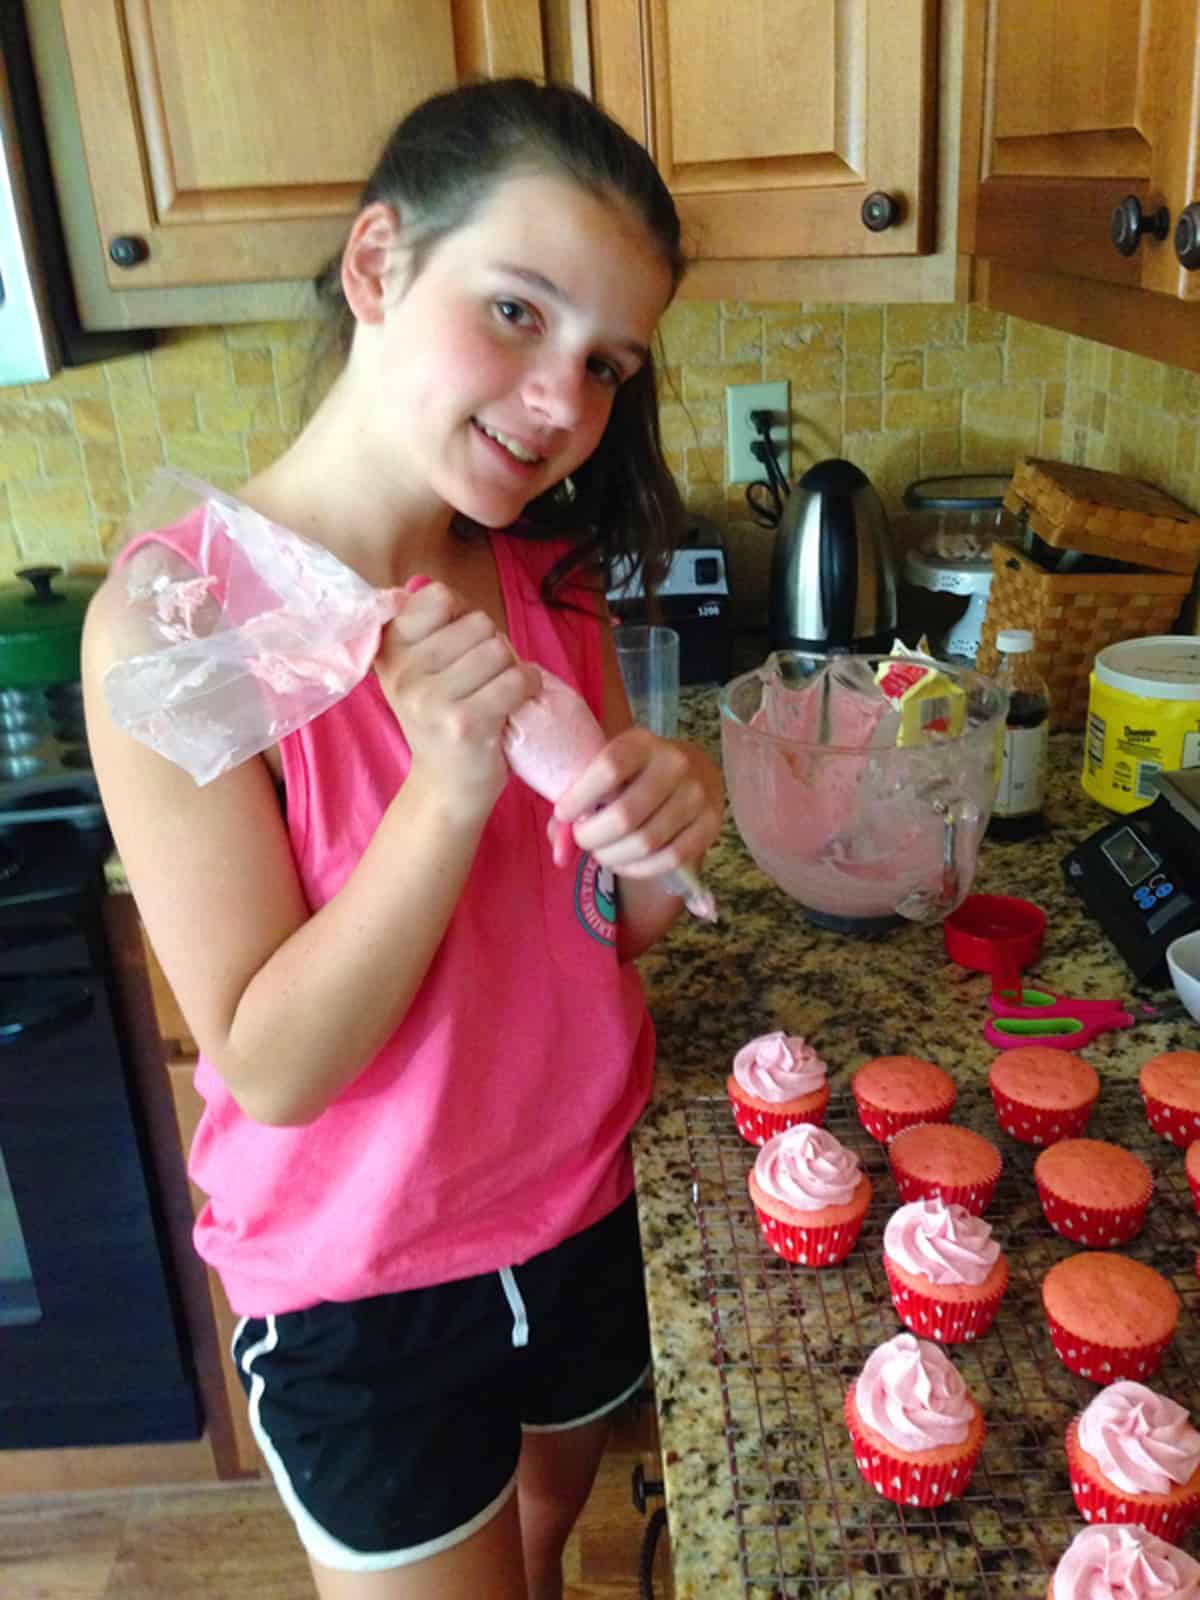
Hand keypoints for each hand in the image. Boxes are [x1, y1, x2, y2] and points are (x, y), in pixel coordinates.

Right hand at [373, 581, 538, 819]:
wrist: (446, 786)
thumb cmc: (442, 720)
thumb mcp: (420, 671)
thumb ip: (427, 627)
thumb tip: (432, 584)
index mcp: (390, 650)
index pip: (438, 597)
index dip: (462, 615)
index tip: (461, 645)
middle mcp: (403, 672)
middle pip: (477, 622)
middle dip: (492, 645)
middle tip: (483, 678)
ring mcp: (431, 699)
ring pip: (498, 649)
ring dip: (510, 668)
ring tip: (497, 692)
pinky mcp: (465, 722)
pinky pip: (515, 680)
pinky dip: (527, 687)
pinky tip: (515, 704)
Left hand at [552, 729, 724, 877]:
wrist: (693, 770)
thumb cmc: (635, 774)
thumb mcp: (607, 771)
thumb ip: (577, 802)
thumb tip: (560, 853)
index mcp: (642, 743)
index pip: (608, 769)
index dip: (580, 797)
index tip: (564, 813)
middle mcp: (674, 764)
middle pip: (625, 816)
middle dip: (593, 837)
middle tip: (584, 839)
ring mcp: (696, 796)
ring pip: (645, 843)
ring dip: (613, 856)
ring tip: (603, 852)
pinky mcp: (710, 825)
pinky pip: (669, 859)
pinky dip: (639, 869)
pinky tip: (624, 862)